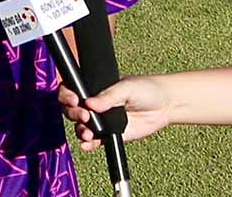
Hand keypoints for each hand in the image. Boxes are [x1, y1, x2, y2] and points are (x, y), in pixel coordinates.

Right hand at [59, 76, 173, 148]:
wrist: (165, 106)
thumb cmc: (146, 89)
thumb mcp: (127, 87)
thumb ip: (109, 96)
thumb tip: (90, 103)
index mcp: (94, 88)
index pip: (72, 89)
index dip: (67, 94)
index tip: (74, 99)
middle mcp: (94, 105)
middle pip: (72, 110)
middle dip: (74, 113)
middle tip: (84, 116)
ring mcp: (101, 121)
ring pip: (81, 127)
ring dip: (81, 131)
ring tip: (88, 134)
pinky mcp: (109, 135)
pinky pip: (94, 142)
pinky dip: (89, 144)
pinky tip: (88, 144)